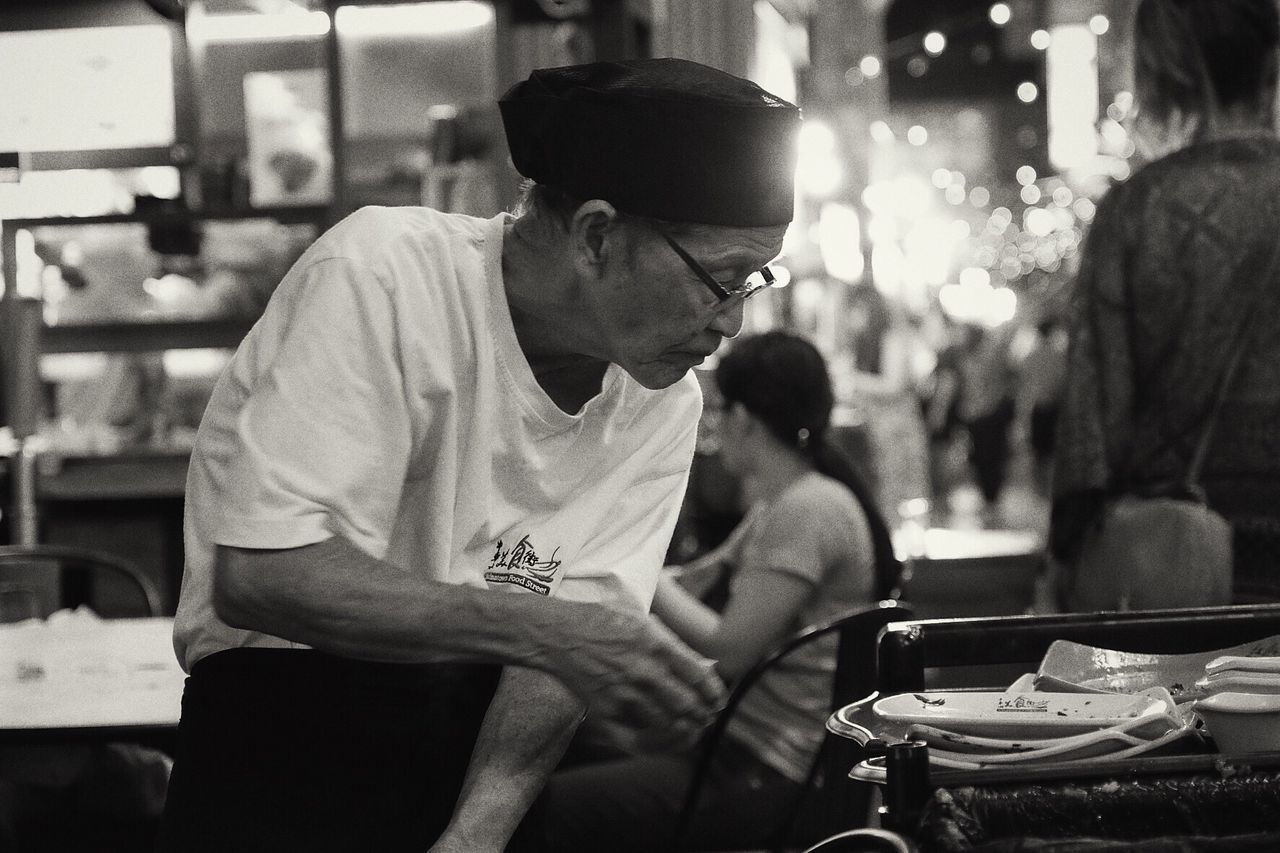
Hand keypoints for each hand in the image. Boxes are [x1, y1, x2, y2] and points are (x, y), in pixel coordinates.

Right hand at [526, 601, 725, 739]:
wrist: (556, 633)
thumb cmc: (599, 620)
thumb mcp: (640, 618)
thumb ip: (669, 642)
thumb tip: (700, 665)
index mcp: (656, 644)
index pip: (699, 677)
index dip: (714, 693)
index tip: (717, 699)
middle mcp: (644, 672)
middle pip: (688, 705)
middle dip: (703, 714)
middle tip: (706, 716)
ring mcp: (625, 695)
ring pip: (668, 725)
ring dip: (685, 731)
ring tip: (690, 729)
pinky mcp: (605, 712)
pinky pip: (636, 741)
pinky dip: (656, 746)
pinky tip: (663, 742)